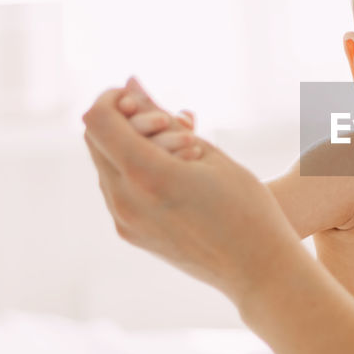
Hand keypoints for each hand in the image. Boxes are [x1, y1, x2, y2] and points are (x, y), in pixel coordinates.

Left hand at [83, 77, 296, 304]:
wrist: (258, 270)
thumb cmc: (247, 207)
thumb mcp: (210, 153)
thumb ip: (163, 118)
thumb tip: (131, 83)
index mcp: (148, 175)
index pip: (98, 120)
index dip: (112, 98)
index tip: (141, 97)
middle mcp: (126, 200)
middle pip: (95, 140)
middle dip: (123, 121)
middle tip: (167, 122)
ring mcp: (124, 221)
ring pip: (106, 164)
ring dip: (131, 146)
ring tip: (182, 151)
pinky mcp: (130, 234)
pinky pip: (117, 188)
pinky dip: (136, 170)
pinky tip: (177, 174)